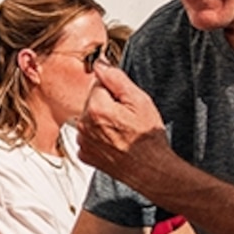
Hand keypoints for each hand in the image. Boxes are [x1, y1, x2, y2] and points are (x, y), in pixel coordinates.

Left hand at [77, 66, 173, 190]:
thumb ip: (116, 78)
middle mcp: (84, 125)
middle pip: (92, 102)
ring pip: (90, 119)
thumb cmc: (147, 137)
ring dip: (102, 121)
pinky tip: (115, 143)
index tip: (127, 105)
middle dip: (107, 105)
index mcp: (96, 108)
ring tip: (122, 132)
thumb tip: (99, 63)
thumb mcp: (139, 100)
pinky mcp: (85, 154)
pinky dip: (99, 137)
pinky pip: (89, 137)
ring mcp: (83, 141)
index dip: (116, 92)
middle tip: (127, 119)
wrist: (150, 169)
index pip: (99, 84)